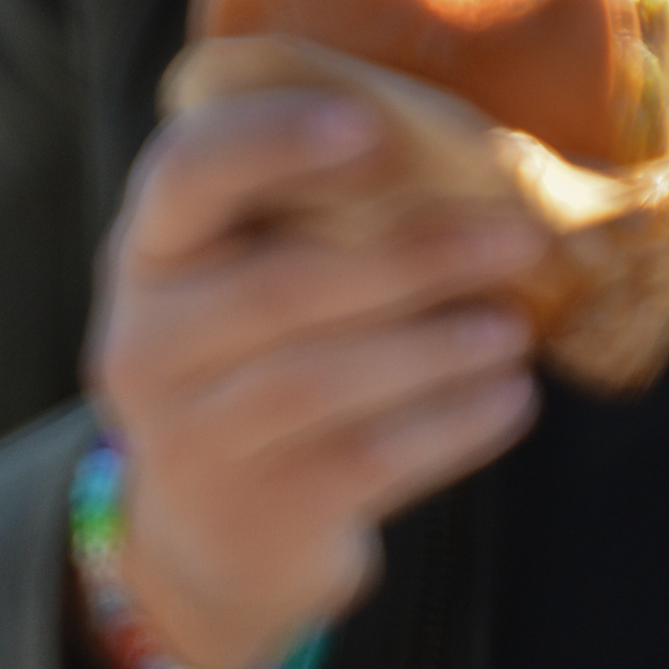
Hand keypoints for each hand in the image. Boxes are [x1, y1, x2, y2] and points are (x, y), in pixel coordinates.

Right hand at [86, 91, 547, 668]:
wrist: (213, 543)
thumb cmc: (259, 368)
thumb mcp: (243, 280)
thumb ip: (309, 216)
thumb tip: (474, 157)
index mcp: (149, 256)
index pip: (186, 174)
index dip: (274, 142)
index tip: (375, 126)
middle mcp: (149, 348)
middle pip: (279, 289)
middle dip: (412, 257)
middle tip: (519, 235)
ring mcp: (193, 442)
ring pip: (321, 381)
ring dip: (437, 347)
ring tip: (515, 328)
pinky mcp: (255, 515)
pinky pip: (366, 460)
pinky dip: (451, 425)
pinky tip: (511, 398)